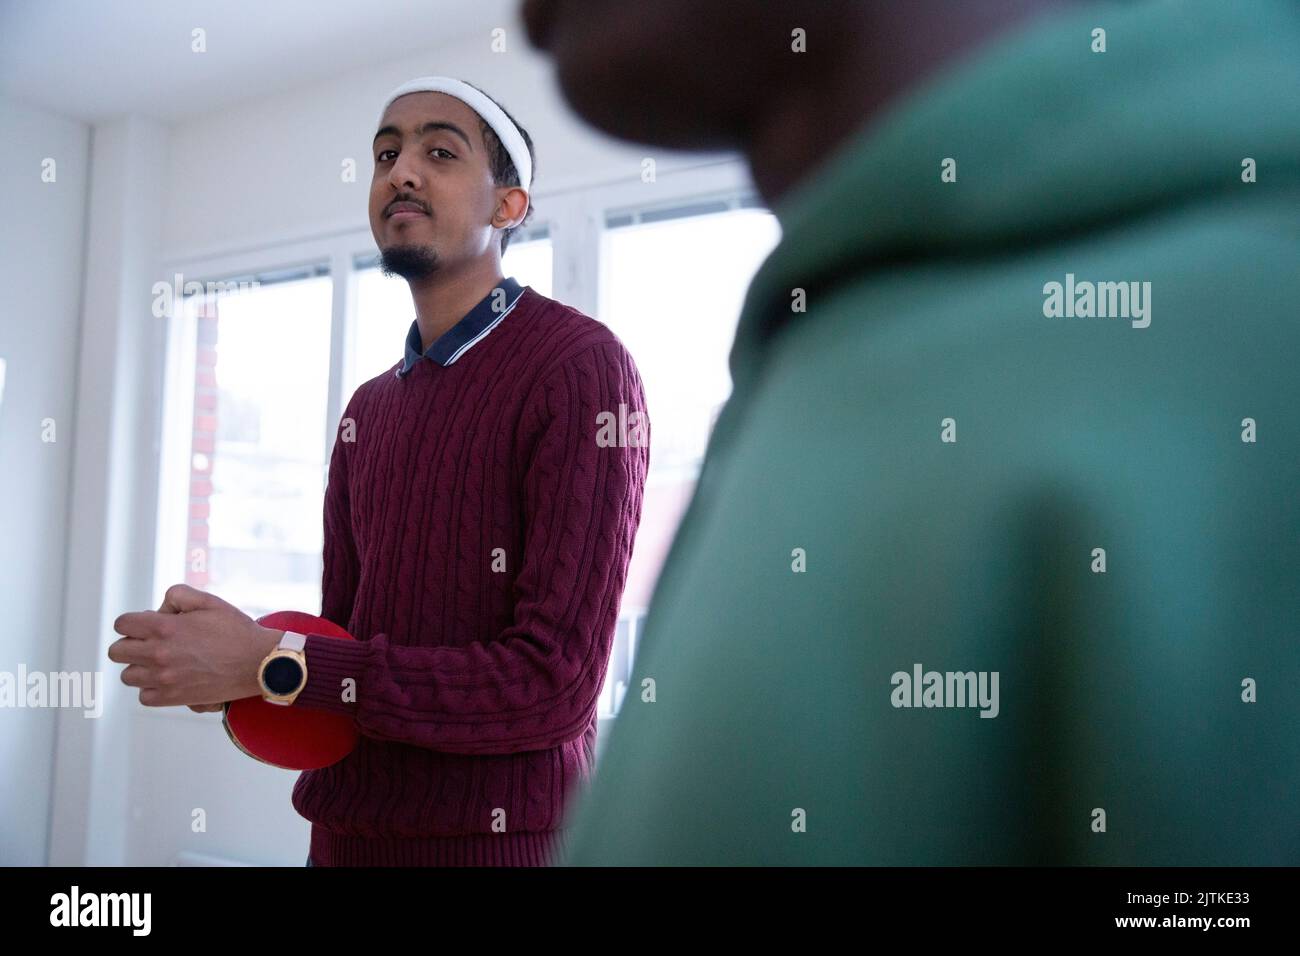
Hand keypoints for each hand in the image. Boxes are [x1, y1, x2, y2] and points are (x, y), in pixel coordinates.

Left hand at [109, 584, 282, 707]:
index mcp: (164, 627)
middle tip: (153, 644)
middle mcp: (158, 653)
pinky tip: (168, 680)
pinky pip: (144, 696)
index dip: (134, 622)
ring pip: (128, 675)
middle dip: (132, 644)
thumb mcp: (208, 601)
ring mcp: (164, 678)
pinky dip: (151, 690)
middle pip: (117, 651)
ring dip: (140, 668)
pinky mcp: (173, 698)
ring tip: (162, 663)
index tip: (149, 625)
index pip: (122, 624)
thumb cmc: (236, 630)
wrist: (258, 662)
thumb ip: (176, 595)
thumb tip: (158, 610)